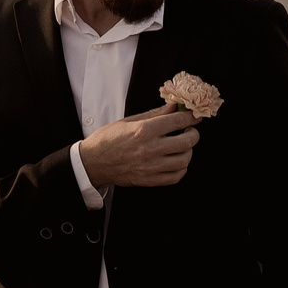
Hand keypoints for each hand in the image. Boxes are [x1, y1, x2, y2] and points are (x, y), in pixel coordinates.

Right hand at [80, 107, 198, 190]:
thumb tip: (174, 106)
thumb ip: (155, 114)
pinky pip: (176, 177)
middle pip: (187, 141)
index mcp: (144, 130)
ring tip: (183, 146)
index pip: (177, 121)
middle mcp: (150, 149)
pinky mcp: (149, 180)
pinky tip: (177, 161)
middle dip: (193, 133)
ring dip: (188, 151)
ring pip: (184, 160)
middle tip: (190, 130)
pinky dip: (181, 168)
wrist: (93, 162)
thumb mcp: (130, 121)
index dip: (191, 117)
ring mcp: (150, 167)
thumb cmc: (108, 139)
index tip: (195, 116)